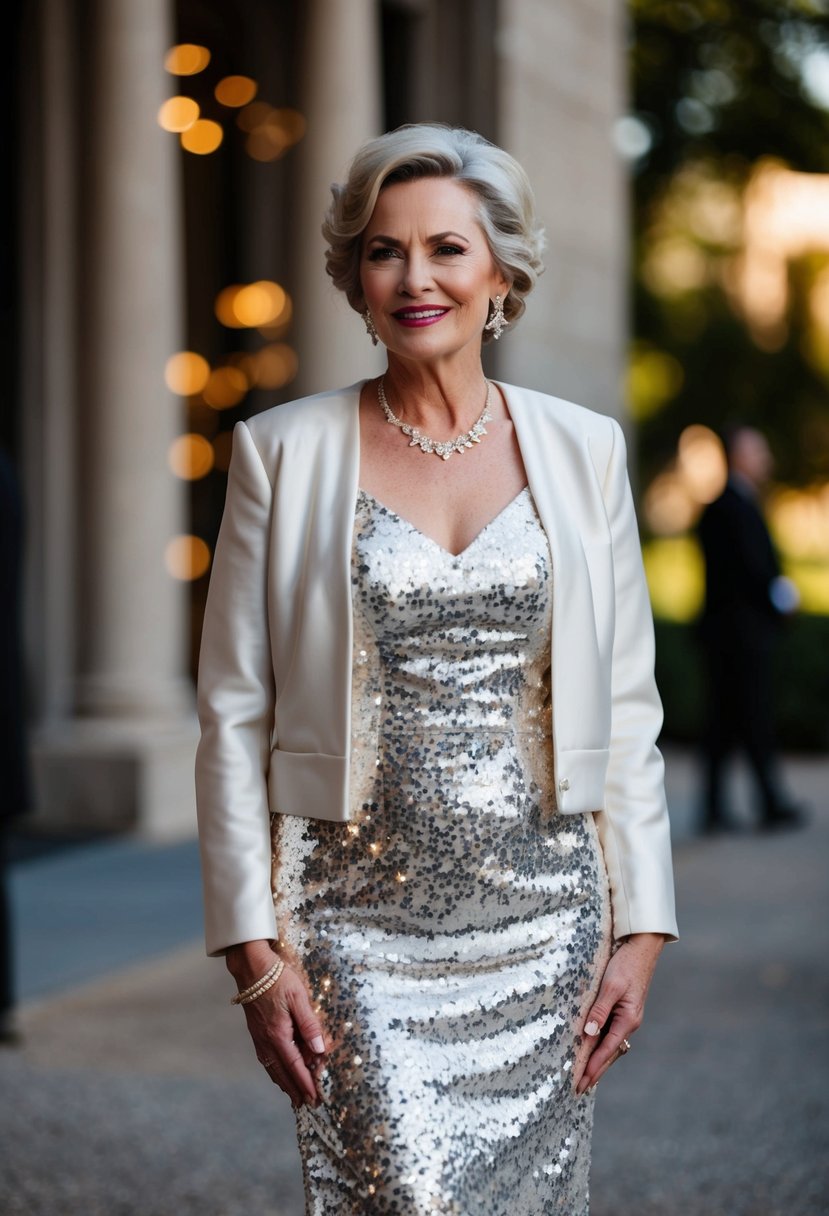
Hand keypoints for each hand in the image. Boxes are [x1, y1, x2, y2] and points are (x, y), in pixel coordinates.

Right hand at [226, 940, 328, 1106]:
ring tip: (293, 1095)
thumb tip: (319, 1049)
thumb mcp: (298, 997)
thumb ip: (309, 1024)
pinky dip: (274, 1070)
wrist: (251, 966)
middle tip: (306, 1105)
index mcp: (277, 1035)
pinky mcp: (256, 1031)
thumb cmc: (277, 978)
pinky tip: (278, 1071)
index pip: (294, 1066)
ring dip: (284, 1083)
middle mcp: (266, 1040)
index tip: (314, 1098)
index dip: (305, 1084)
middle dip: (295, 1089)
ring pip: (272, 1067)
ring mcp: (258, 1037)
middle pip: (282, 1072)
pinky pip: (266, 1058)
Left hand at [574, 932, 663, 1095]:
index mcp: (628, 1019)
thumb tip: (589, 1033)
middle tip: (579, 1088)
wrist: (642, 948)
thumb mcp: (611, 986)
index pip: (607, 1049)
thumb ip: (600, 1010)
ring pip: (610, 1045)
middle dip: (595, 1070)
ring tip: (585, 1077)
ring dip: (597, 1060)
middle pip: (609, 1053)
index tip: (581, 1081)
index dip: (593, 1066)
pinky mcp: (623, 1010)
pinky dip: (601, 1046)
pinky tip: (593, 1051)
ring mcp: (626, 1017)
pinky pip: (610, 1034)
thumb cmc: (626, 964)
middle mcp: (629, 1022)